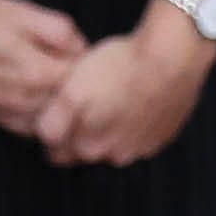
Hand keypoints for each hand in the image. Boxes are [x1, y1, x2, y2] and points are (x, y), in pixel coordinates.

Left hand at [33, 10, 215, 168]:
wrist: (171, 60)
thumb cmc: (120, 70)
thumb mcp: (72, 91)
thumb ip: (53, 121)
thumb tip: (45, 136)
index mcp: (89, 147)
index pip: (56, 152)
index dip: (50, 131)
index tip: (51, 112)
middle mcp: (115, 155)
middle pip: (85, 150)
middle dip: (78, 133)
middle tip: (80, 102)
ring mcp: (141, 148)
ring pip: (113, 145)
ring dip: (107, 129)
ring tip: (108, 98)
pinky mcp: (161, 136)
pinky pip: (139, 136)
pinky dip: (132, 123)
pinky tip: (131, 100)